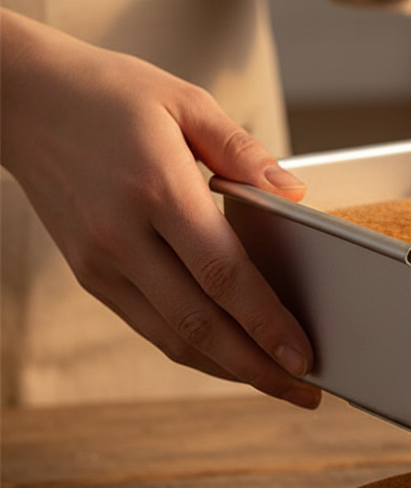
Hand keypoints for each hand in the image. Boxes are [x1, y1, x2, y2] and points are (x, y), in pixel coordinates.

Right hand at [0, 10, 320, 408]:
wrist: (19, 100)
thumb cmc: (108, 96)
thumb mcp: (185, 102)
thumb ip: (243, 150)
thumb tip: (295, 195)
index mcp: (157, 188)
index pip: (222, 274)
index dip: (266, 324)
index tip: (304, 356)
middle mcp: (123, 236)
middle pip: (199, 325)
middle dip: (258, 369)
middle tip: (306, 391)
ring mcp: (101, 263)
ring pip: (174, 339)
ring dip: (230, 371)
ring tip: (279, 385)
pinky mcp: (90, 276)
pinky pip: (151, 328)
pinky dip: (196, 351)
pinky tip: (232, 359)